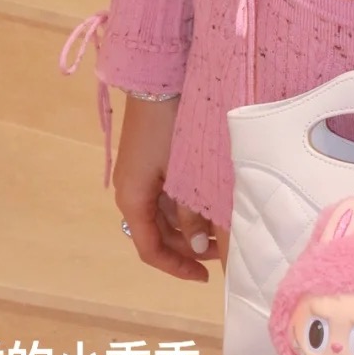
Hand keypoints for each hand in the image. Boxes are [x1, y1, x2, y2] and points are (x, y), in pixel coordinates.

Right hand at [112, 95, 216, 281]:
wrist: (157, 77)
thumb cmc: (169, 126)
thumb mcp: (184, 174)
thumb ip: (192, 213)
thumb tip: (202, 248)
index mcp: (132, 199)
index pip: (150, 249)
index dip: (176, 267)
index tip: (204, 277)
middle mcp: (131, 191)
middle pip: (158, 234)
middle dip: (188, 247)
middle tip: (222, 252)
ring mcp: (140, 175)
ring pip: (164, 215)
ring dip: (189, 227)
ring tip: (221, 230)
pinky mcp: (150, 160)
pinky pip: (166, 195)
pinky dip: (186, 206)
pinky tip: (209, 205)